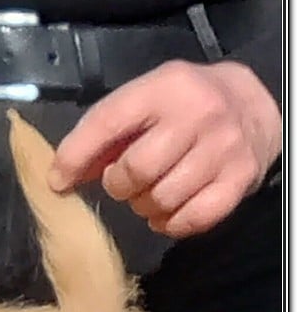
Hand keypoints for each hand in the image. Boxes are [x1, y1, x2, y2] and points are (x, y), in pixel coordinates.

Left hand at [49, 60, 281, 237]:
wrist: (254, 103)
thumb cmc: (183, 104)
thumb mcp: (144, 101)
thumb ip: (104, 135)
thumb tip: (62, 177)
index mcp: (165, 88)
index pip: (108, 123)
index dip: (75, 157)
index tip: (58, 181)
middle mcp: (199, 115)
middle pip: (137, 170)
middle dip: (118, 185)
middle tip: (123, 182)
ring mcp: (224, 148)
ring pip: (162, 199)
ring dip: (144, 205)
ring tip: (148, 192)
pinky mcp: (241, 179)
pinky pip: (193, 219)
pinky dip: (172, 223)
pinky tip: (168, 211)